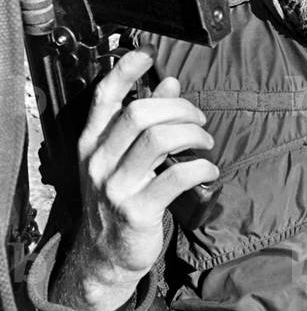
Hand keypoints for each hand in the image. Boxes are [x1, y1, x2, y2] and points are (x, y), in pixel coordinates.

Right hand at [55, 46, 218, 310]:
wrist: (107, 256)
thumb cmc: (123, 198)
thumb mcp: (125, 158)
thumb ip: (146, 120)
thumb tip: (170, 82)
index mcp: (91, 143)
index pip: (105, 96)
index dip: (127, 71)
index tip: (148, 54)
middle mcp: (98, 161)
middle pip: (140, 113)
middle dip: (179, 108)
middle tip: (199, 120)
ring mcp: (115, 187)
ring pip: (159, 138)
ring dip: (192, 134)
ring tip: (205, 143)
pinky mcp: (137, 211)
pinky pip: (176, 176)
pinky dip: (201, 167)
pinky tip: (210, 170)